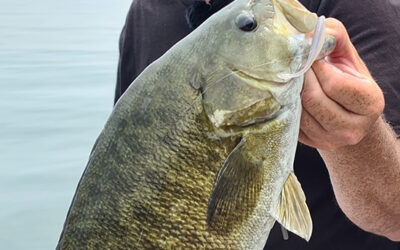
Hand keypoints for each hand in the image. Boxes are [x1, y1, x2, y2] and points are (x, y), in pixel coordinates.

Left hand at [299, 18, 384, 150]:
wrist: (346, 115)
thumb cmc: (346, 80)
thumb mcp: (348, 57)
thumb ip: (334, 38)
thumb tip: (307, 34)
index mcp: (369, 103)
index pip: (334, 84)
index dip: (316, 68)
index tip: (309, 58)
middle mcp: (353, 128)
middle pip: (313, 99)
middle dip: (300, 78)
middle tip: (294, 66)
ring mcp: (331, 140)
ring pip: (299, 112)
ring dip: (291, 92)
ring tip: (291, 79)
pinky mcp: (312, 145)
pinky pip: (292, 123)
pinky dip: (287, 106)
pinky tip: (289, 95)